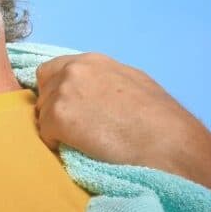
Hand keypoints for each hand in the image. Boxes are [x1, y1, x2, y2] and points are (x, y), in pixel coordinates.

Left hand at [33, 52, 209, 170]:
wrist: (169, 143)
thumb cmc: (161, 120)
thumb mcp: (133, 85)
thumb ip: (105, 82)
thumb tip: (93, 93)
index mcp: (92, 61)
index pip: (53, 70)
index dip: (58, 91)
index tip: (72, 110)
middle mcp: (74, 69)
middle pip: (43, 90)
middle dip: (53, 108)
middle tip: (76, 129)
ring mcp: (64, 92)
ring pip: (42, 112)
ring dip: (56, 128)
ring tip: (84, 142)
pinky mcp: (58, 116)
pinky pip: (44, 133)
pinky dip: (57, 144)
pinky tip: (80, 150)